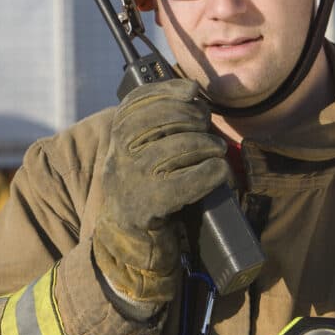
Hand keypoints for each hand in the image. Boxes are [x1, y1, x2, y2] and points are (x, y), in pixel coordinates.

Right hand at [93, 79, 230, 313]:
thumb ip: (156, 130)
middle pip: (156, 121)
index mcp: (116, 143)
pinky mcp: (147, 206)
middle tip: (206, 126)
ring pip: (174, 148)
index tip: (192, 91)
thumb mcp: (142, 157)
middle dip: (189, 117)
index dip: (165, 91)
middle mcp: (118, 158)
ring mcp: (130, 182)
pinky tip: (218, 171)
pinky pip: (185, 182)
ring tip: (216, 150)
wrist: (129, 243)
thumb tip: (193, 98)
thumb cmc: (147, 193)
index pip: (134, 104)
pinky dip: (209, 173)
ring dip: (205, 145)